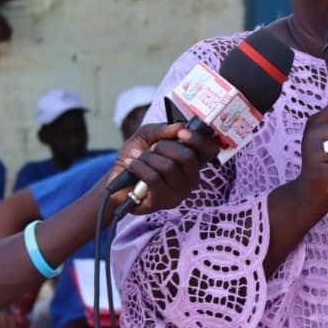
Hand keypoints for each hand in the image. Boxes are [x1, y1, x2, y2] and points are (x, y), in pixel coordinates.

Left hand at [106, 122, 221, 214]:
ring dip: (147, 157)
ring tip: (138, 157)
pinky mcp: (162, 202)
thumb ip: (162, 130)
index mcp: (192, 160)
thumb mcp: (146, 136)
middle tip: (153, 147)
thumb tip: (179, 126)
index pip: (210, 151)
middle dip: (165, 146)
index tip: (181, 133)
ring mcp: (178, 193)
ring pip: (168, 167)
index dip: (198, 140)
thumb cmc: (136, 157)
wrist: (116, 180)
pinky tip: (131, 164)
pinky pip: (153, 178)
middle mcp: (191, 178)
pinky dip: (138, 166)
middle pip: (188, 157)